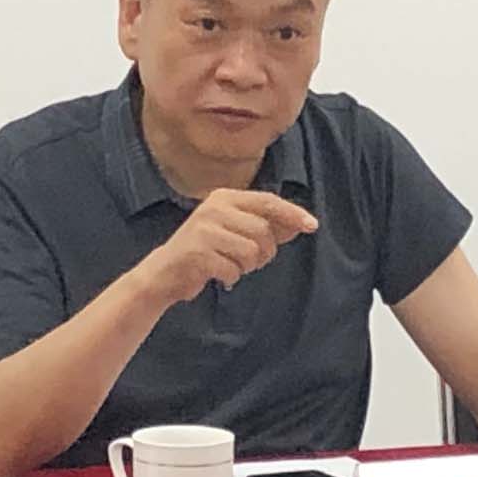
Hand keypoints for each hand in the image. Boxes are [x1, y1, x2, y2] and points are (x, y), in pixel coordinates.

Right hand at [140, 189, 316, 306]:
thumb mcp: (235, 231)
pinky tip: (218, 275)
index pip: (267, 201)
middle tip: (251, 261)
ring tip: (231, 265)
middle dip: (265, 252)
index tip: (312, 226)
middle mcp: (213, 209)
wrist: (165, 272)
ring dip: (247, 266)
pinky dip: (231, 278)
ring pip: (251, 251)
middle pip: (263, 231)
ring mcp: (204, 230)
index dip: (292, 213)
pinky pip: (234, 270)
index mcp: (223, 198)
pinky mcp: (198, 253)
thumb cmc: (206, 251)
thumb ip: (265, 226)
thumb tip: (300, 223)